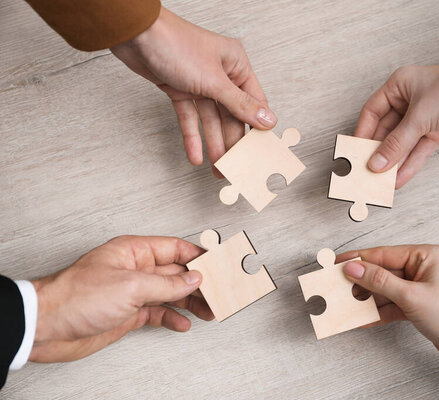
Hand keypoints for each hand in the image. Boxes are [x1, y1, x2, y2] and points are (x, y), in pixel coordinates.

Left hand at [29, 236, 213, 362]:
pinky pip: (158, 312)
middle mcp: (135, 270)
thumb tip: (194, 278)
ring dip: (190, 302)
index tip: (218, 263)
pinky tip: (184, 323)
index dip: (198, 255)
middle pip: (176, 272)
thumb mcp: (130, 286)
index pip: (175, 248)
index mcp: (134, 251)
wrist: (48, 327)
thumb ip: (167, 284)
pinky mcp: (128, 313)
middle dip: (199, 282)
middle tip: (219, 292)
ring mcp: (132, 292)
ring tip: (209, 310)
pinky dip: (172, 318)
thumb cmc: (77, 296)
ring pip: (170, 294)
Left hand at [111, 7, 276, 173]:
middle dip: (232, 141)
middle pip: (231, 114)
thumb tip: (267, 119)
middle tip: (236, 165)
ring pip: (210, 119)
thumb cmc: (175, 44)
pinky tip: (196, 155)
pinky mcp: (179, 89)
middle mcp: (220, 73)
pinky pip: (190, 117)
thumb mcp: (214, 80)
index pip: (254, 101)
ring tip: (218, 167)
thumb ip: (241, 104)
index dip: (257, 126)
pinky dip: (192, 136)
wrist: (135, 35)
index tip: (259, 149)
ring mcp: (199, 82)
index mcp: (236, 64)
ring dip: (213, 143)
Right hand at [338, 245, 438, 381]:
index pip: (384, 254)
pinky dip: (379, 312)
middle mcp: (423, 267)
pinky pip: (392, 304)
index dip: (359, 259)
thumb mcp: (411, 296)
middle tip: (337, 286)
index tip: (337, 263)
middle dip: (361, 282)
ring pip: (385, 289)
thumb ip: (379, 281)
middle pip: (383, 271)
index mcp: (426, 255)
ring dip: (368, 299)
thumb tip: (354, 268)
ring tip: (346, 305)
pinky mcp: (418, 304)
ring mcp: (420, 287)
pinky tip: (362, 319)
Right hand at [355, 37, 438, 187]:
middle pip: (385, 132)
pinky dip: (410, 164)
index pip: (371, 113)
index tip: (354, 155)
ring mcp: (422, 117)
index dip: (362, 135)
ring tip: (382, 182)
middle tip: (367, 173)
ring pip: (402, 144)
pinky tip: (400, 178)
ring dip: (393, 162)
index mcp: (397, 87)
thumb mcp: (421, 115)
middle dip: (378, 153)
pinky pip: (418, 150)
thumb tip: (377, 162)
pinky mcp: (436, 130)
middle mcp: (407, 101)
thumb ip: (397, 142)